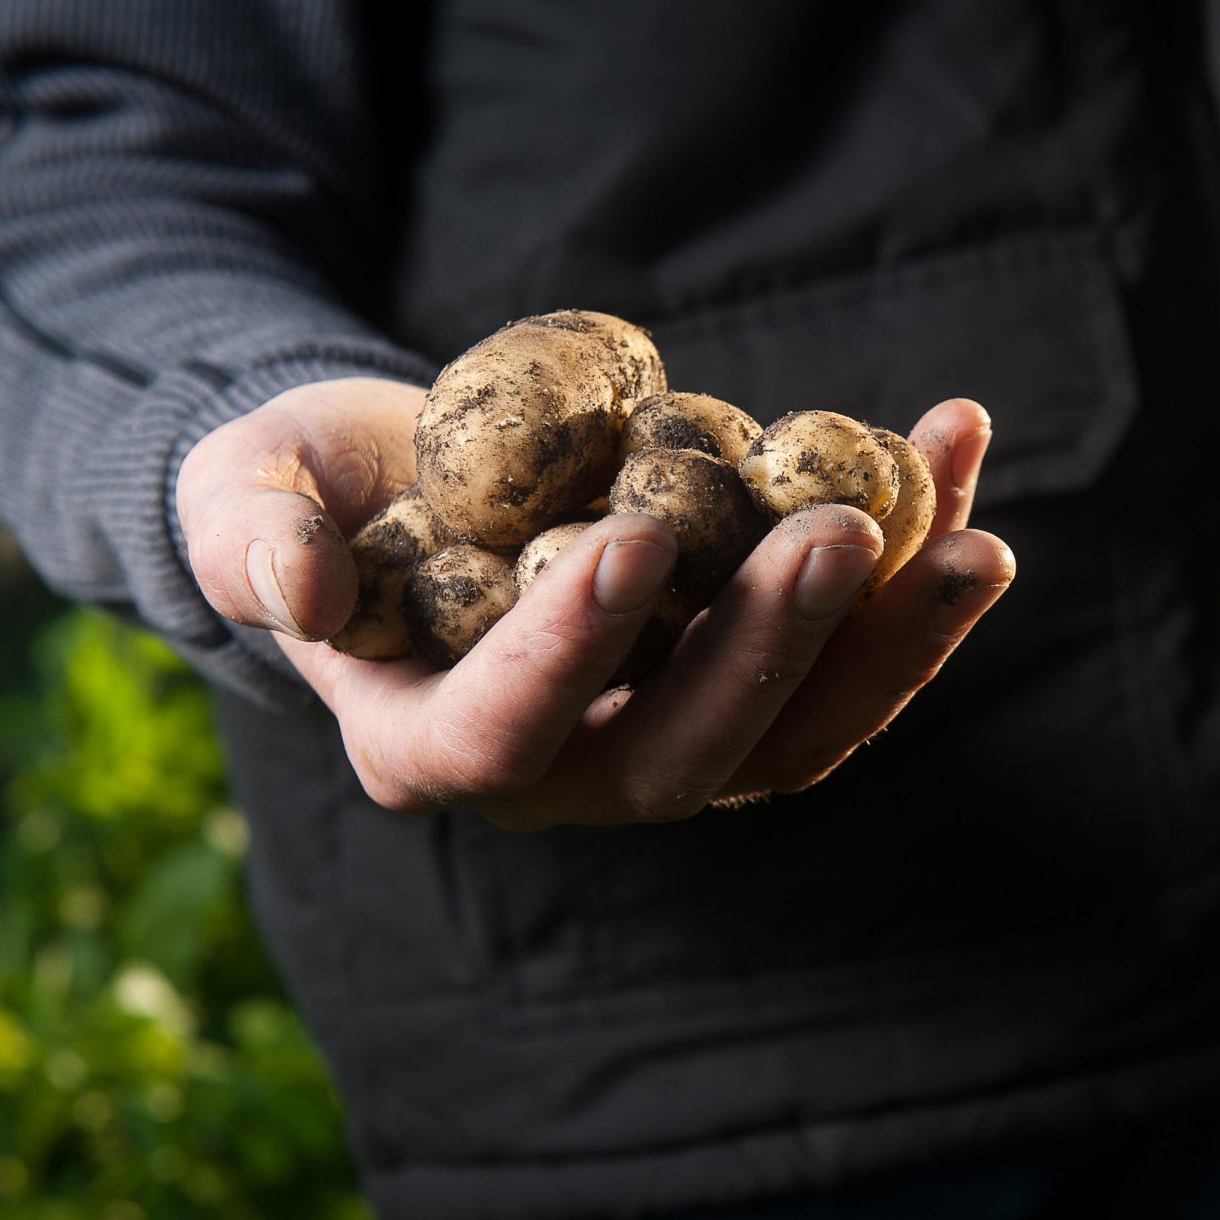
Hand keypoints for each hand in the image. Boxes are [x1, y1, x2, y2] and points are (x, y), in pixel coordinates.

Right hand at [176, 376, 1014, 827]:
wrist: (396, 481)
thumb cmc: (301, 490)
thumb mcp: (244, 495)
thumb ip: (253, 540)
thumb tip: (298, 588)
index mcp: (428, 743)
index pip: (502, 730)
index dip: (570, 650)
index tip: (638, 537)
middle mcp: (563, 771)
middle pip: (687, 755)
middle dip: (773, 650)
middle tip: (846, 531)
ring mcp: (666, 735)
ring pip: (797, 734)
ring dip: (890, 642)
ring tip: (975, 538)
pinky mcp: (743, 681)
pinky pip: (843, 655)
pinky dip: (911, 570)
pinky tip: (957, 447)